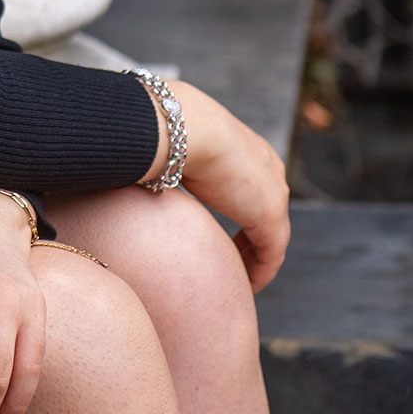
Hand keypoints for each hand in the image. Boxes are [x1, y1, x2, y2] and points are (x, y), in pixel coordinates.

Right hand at [155, 80, 290, 290]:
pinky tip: (249, 285)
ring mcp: (274, 194)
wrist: (186, 128)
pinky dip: (262, 272)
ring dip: (256, 259)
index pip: (253, 187)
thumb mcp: (175, 145)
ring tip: (240, 278)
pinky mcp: (270, 217)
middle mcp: (269, 170)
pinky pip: (272, 255)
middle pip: (268, 213)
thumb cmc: (169, 130)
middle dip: (252, 237)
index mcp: (248, 150)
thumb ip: (171, 158)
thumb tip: (138, 163)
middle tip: (235, 259)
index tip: (226, 231)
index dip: (242, 210)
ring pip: (273, 237)